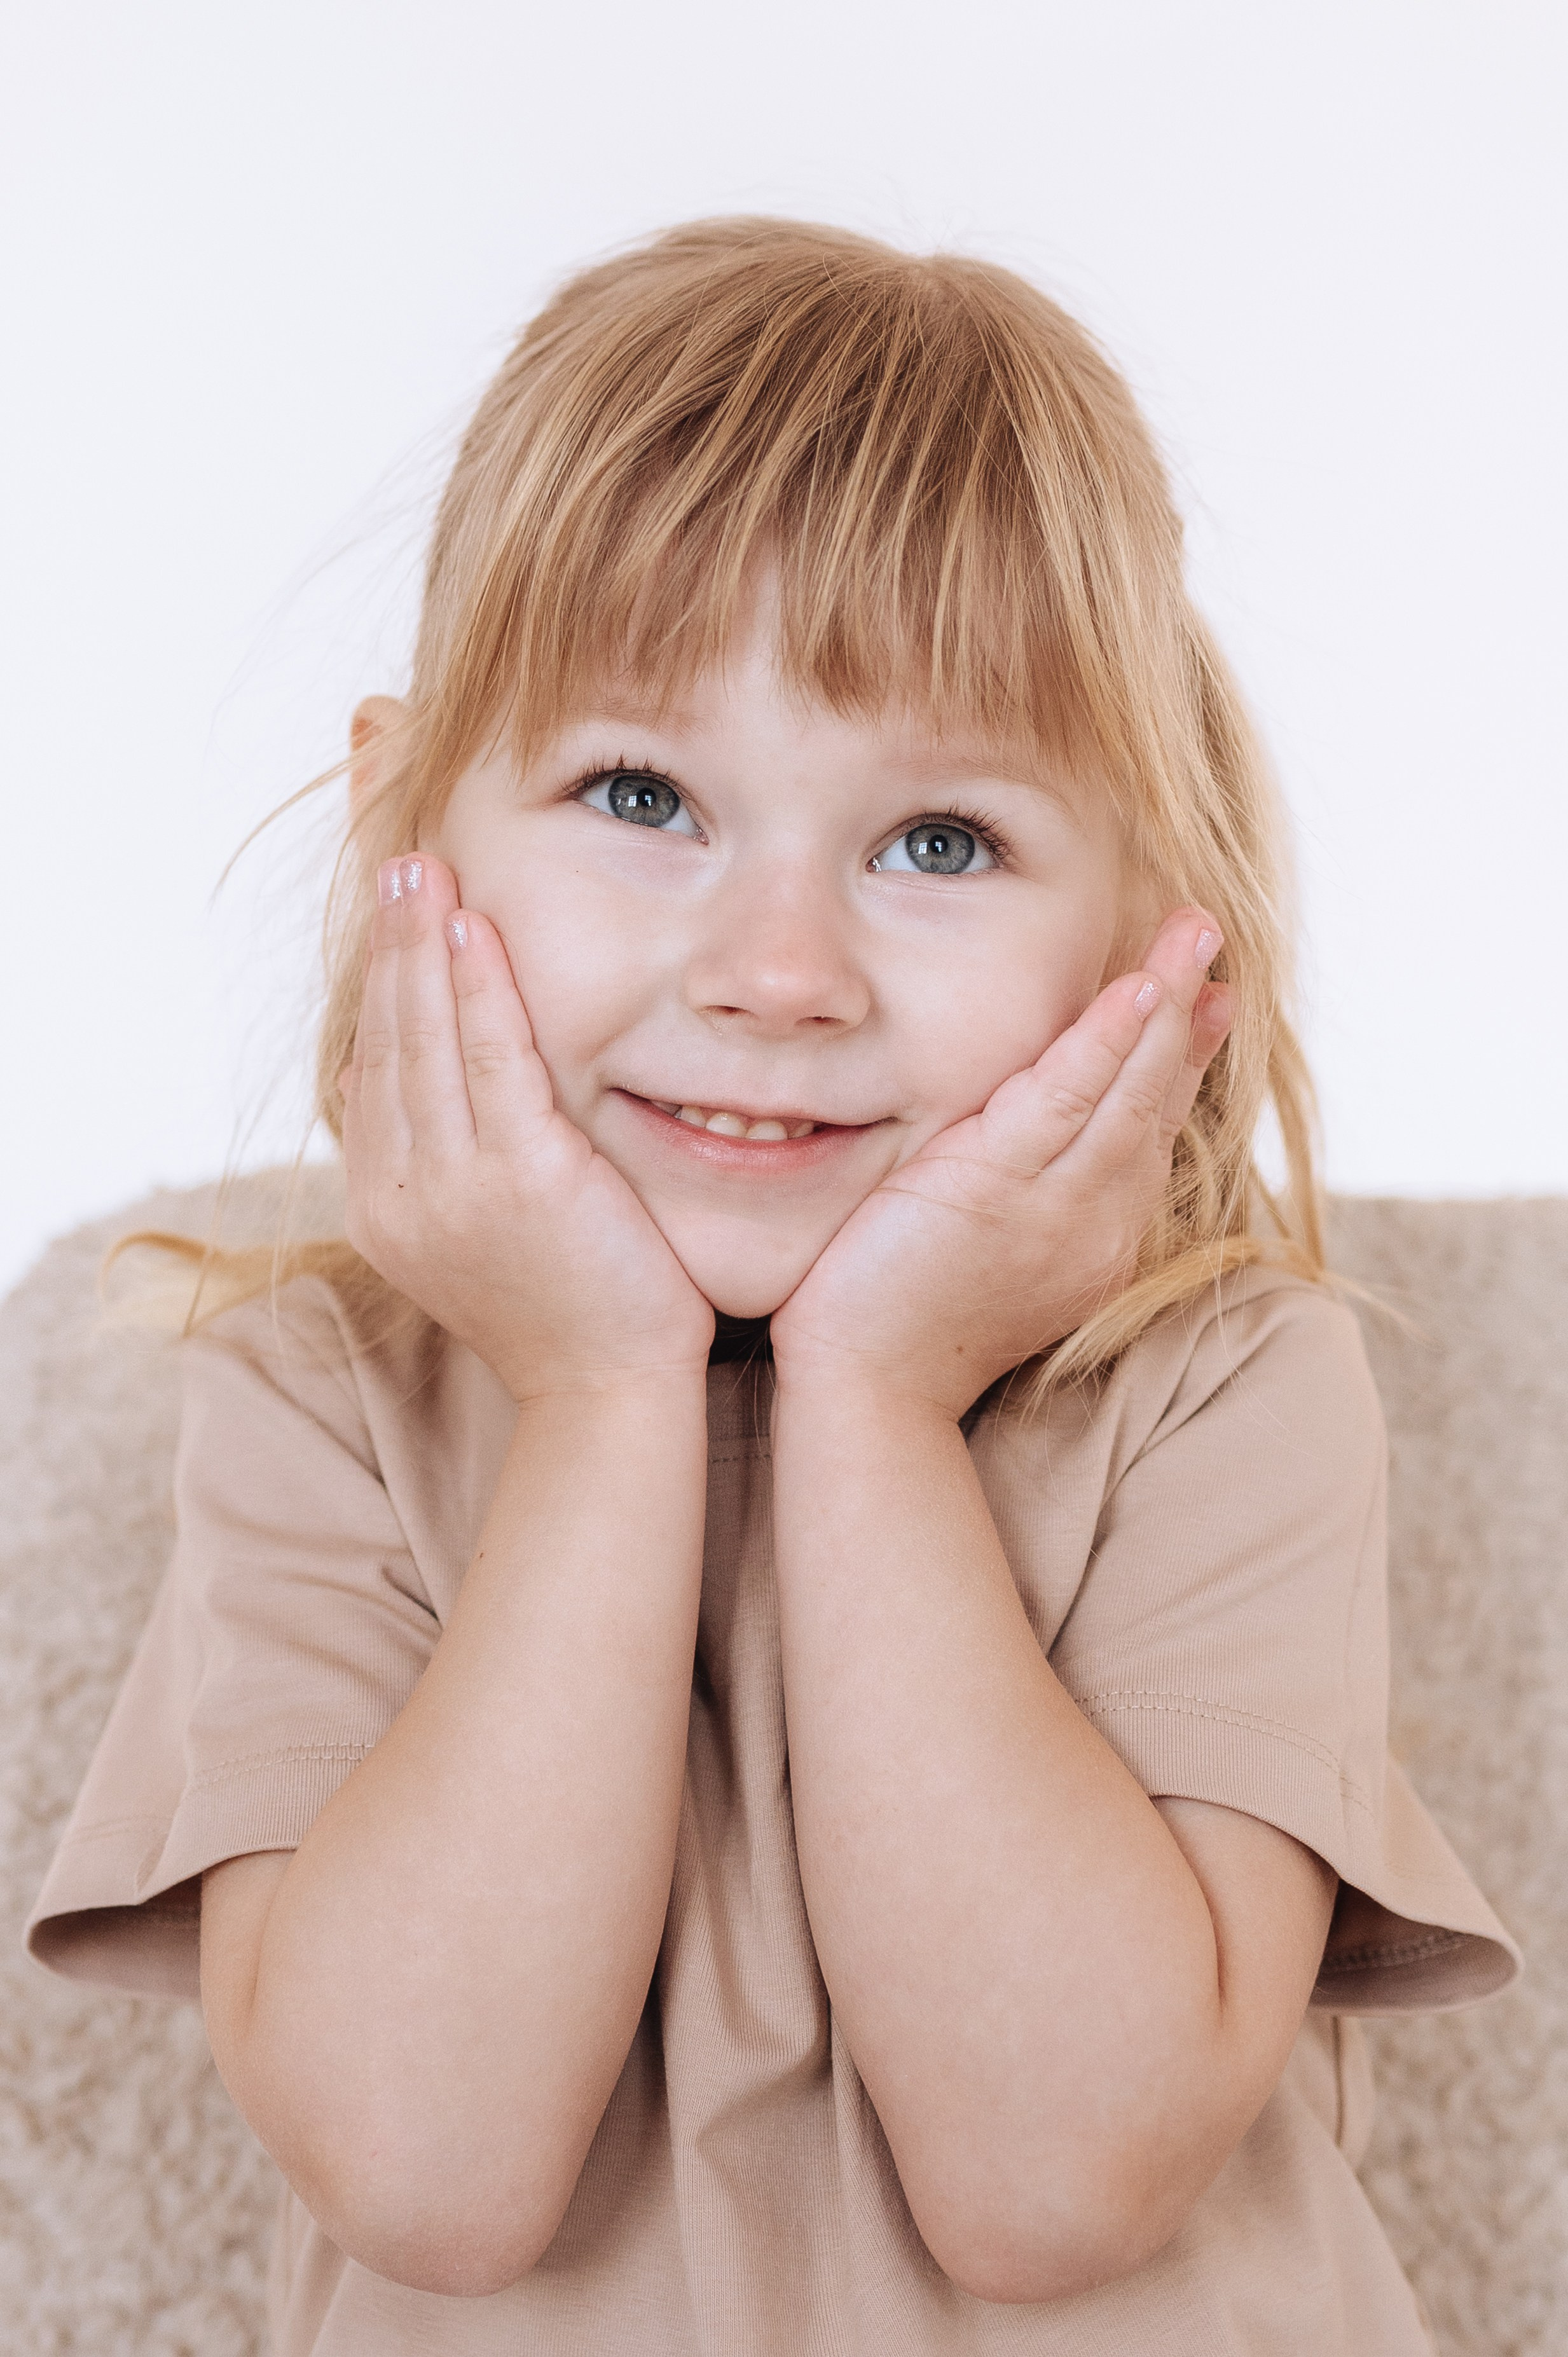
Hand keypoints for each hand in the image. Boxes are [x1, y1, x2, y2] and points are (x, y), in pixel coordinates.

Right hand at [339, 855, 714, 1399]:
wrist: (609, 1394)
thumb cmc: (567, 1311)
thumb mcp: (478, 1235)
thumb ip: (439, 1162)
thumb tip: (386, 1082)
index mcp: (382, 1208)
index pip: (371, 1070)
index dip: (380, 987)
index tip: (391, 918)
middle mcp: (399, 1195)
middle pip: (386, 1042)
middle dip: (390, 946)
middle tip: (395, 863)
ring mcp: (453, 1189)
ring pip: (426, 1041)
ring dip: (423, 947)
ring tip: (422, 870)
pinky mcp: (520, 1180)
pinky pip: (490, 1063)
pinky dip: (477, 992)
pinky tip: (474, 932)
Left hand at [768, 909, 1231, 1417]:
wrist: (868, 1390)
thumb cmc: (904, 1321)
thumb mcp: (985, 1245)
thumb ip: (1015, 1189)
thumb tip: (1018, 1132)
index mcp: (1095, 1235)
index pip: (1150, 1128)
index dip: (1183, 1057)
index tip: (1212, 998)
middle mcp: (1096, 1222)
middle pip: (1154, 1098)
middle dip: (1188, 1009)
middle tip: (1207, 930)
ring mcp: (1057, 1208)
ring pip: (1127, 1090)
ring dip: (1163, 1003)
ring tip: (1191, 933)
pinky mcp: (1000, 1190)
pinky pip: (1068, 1099)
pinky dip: (1108, 1042)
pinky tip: (1139, 991)